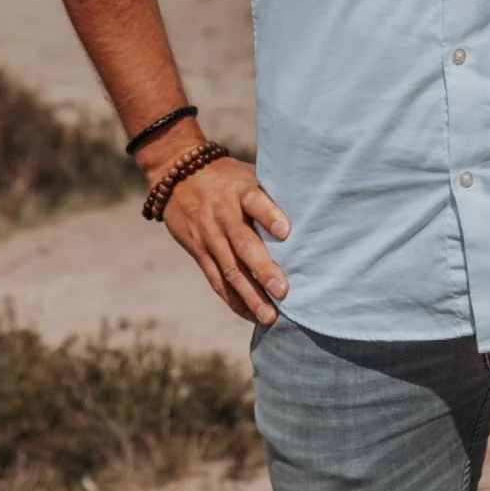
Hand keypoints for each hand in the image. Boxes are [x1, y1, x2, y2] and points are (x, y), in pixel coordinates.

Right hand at [160, 156, 290, 324]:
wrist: (179, 176)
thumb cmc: (228, 177)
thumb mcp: (247, 175)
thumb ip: (270, 192)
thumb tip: (310, 206)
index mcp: (240, 191)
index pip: (254, 201)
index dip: (269, 215)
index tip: (286, 231)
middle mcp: (224, 215)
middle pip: (243, 243)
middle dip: (262, 269)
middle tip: (282, 290)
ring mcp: (210, 237)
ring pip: (230, 270)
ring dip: (250, 295)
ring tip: (269, 316)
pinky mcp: (200, 253)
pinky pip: (216, 280)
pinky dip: (233, 299)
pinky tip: (250, 314)